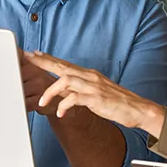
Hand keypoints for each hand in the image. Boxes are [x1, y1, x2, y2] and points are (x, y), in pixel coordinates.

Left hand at [24, 51, 162, 131]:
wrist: (138, 109)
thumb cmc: (116, 103)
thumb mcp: (95, 93)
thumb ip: (79, 89)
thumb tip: (62, 90)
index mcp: (89, 75)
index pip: (65, 63)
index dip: (48, 58)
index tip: (34, 54)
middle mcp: (90, 77)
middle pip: (62, 66)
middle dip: (43, 62)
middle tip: (27, 58)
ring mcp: (93, 86)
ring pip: (66, 80)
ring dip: (51, 90)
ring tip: (42, 101)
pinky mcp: (97, 99)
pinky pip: (75, 98)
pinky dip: (65, 105)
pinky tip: (60, 113)